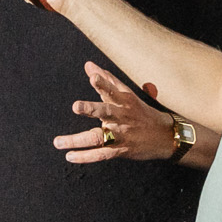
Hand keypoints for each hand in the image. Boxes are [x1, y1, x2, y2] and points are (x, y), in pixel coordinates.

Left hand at [53, 62, 176, 162]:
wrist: (165, 137)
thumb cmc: (140, 112)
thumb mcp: (127, 95)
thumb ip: (106, 80)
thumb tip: (88, 65)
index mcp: (124, 101)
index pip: (113, 90)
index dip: (104, 84)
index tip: (93, 77)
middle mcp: (122, 117)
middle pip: (106, 112)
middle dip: (92, 109)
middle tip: (76, 106)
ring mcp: (121, 135)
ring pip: (98, 138)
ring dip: (77, 141)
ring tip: (57, 142)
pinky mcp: (120, 150)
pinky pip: (100, 154)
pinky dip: (85, 157)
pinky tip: (69, 156)